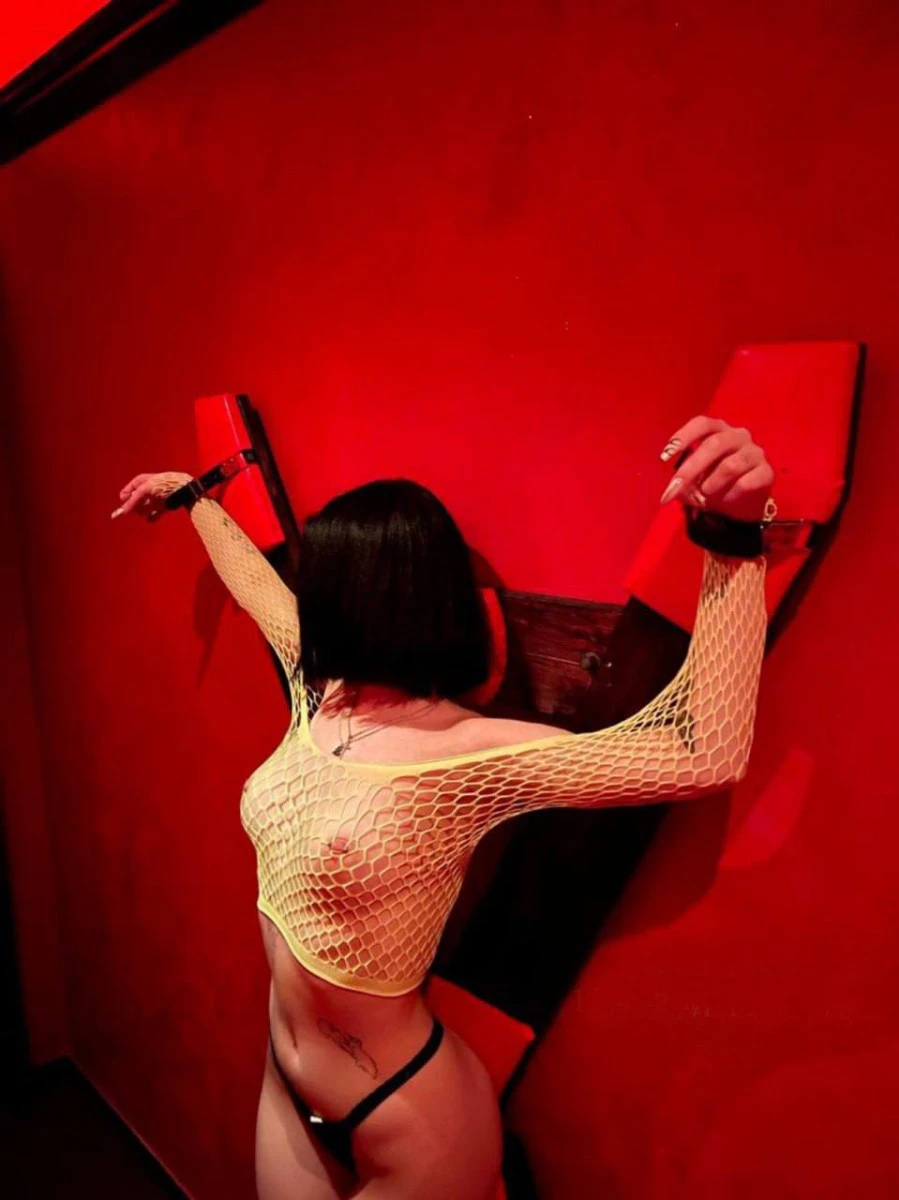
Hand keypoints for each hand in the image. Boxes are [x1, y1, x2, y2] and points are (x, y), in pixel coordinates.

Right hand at [111, 472, 192, 521]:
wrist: (183, 488)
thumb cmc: (162, 485)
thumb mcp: (144, 491)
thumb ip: (132, 502)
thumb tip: (121, 513)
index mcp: (140, 482)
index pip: (125, 494)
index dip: (126, 500)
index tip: (128, 505)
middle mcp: (146, 490)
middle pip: (134, 503)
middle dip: (136, 506)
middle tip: (140, 506)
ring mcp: (154, 499)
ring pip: (143, 510)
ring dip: (144, 511)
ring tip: (150, 509)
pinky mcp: (162, 506)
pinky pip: (153, 515)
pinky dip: (152, 517)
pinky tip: (152, 518)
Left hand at [659, 417, 773, 521]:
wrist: (740, 506)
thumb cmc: (713, 484)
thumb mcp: (693, 480)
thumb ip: (683, 478)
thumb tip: (671, 488)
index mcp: (718, 431)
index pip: (702, 424)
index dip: (684, 436)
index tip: (665, 456)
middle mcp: (738, 436)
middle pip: (715, 444)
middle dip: (692, 467)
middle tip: (676, 486)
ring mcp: (755, 453)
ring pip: (731, 465)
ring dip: (712, 482)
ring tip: (705, 494)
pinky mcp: (767, 472)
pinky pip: (746, 482)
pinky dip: (731, 494)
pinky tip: (726, 499)